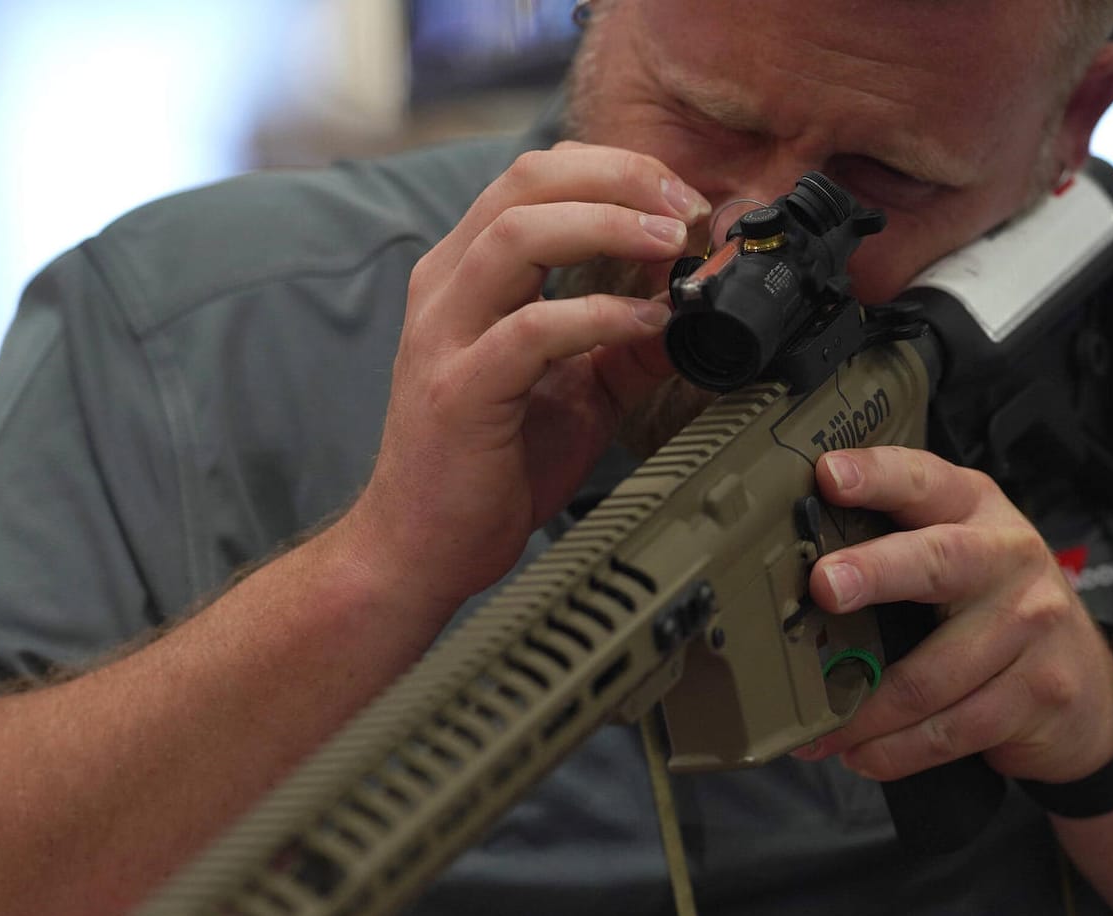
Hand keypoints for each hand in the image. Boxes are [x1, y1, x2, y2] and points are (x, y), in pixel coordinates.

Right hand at [348, 142, 710, 617]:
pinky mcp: (458, 390)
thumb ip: (624, 342)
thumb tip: (691, 301)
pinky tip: (646, 322)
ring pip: (518, 234)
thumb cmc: (488, 466)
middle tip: (689, 207)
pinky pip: (532, 330)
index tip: (682, 198)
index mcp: (467, 275)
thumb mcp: (577, 390)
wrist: (422, 548)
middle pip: (527, 182)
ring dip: (609, 225)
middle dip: (620, 178)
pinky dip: (598, 315)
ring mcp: (444, 336)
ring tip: (673, 244)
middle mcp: (446, 289)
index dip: (616, 170)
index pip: (536, 177)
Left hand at [795, 446, 1112, 783]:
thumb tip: (789, 570)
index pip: (922, 481)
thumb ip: (893, 544)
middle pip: (937, 562)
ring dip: (864, 709)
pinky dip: (896, 750)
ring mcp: (1030, 626)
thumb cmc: (996, 605)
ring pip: (932, 673)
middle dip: (875, 572)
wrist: (1091, 686)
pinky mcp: (1037, 692)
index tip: (830, 475)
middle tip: (825, 587)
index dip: (876, 476)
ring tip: (817, 729)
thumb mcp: (956, 553)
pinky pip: (951, 728)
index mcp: (974, 510)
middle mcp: (1007, 557)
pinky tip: (861, 755)